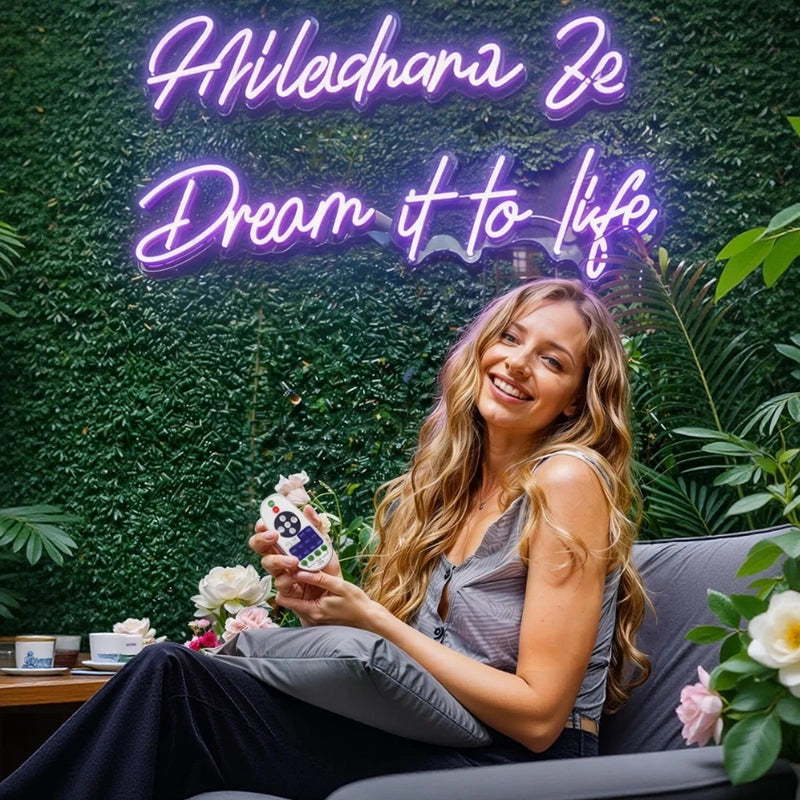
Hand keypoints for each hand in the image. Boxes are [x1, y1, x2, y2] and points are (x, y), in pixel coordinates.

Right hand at [249, 504, 341, 625]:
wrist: (334, 592)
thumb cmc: (326, 567)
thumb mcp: (324, 544)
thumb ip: (316, 526)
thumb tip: (307, 508)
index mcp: (286, 544)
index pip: (268, 531)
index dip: (263, 525)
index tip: (265, 520)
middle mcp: (279, 557)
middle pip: (259, 546)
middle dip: (262, 538)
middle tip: (273, 535)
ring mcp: (280, 573)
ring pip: (267, 563)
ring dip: (278, 560)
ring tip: (294, 560)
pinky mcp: (285, 591)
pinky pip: (280, 583)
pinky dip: (290, 579)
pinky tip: (299, 578)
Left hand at [279, 569, 382, 631]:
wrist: (369, 620)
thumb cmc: (357, 604)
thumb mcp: (340, 586)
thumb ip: (319, 579)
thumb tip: (300, 571)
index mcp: (313, 610)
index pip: (284, 599)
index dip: (285, 584)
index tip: (291, 572)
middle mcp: (310, 619)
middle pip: (289, 601)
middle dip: (292, 586)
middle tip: (300, 572)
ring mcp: (314, 622)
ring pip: (297, 603)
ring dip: (300, 592)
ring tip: (310, 578)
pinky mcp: (318, 621)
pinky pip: (305, 607)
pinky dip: (307, 598)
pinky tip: (317, 590)